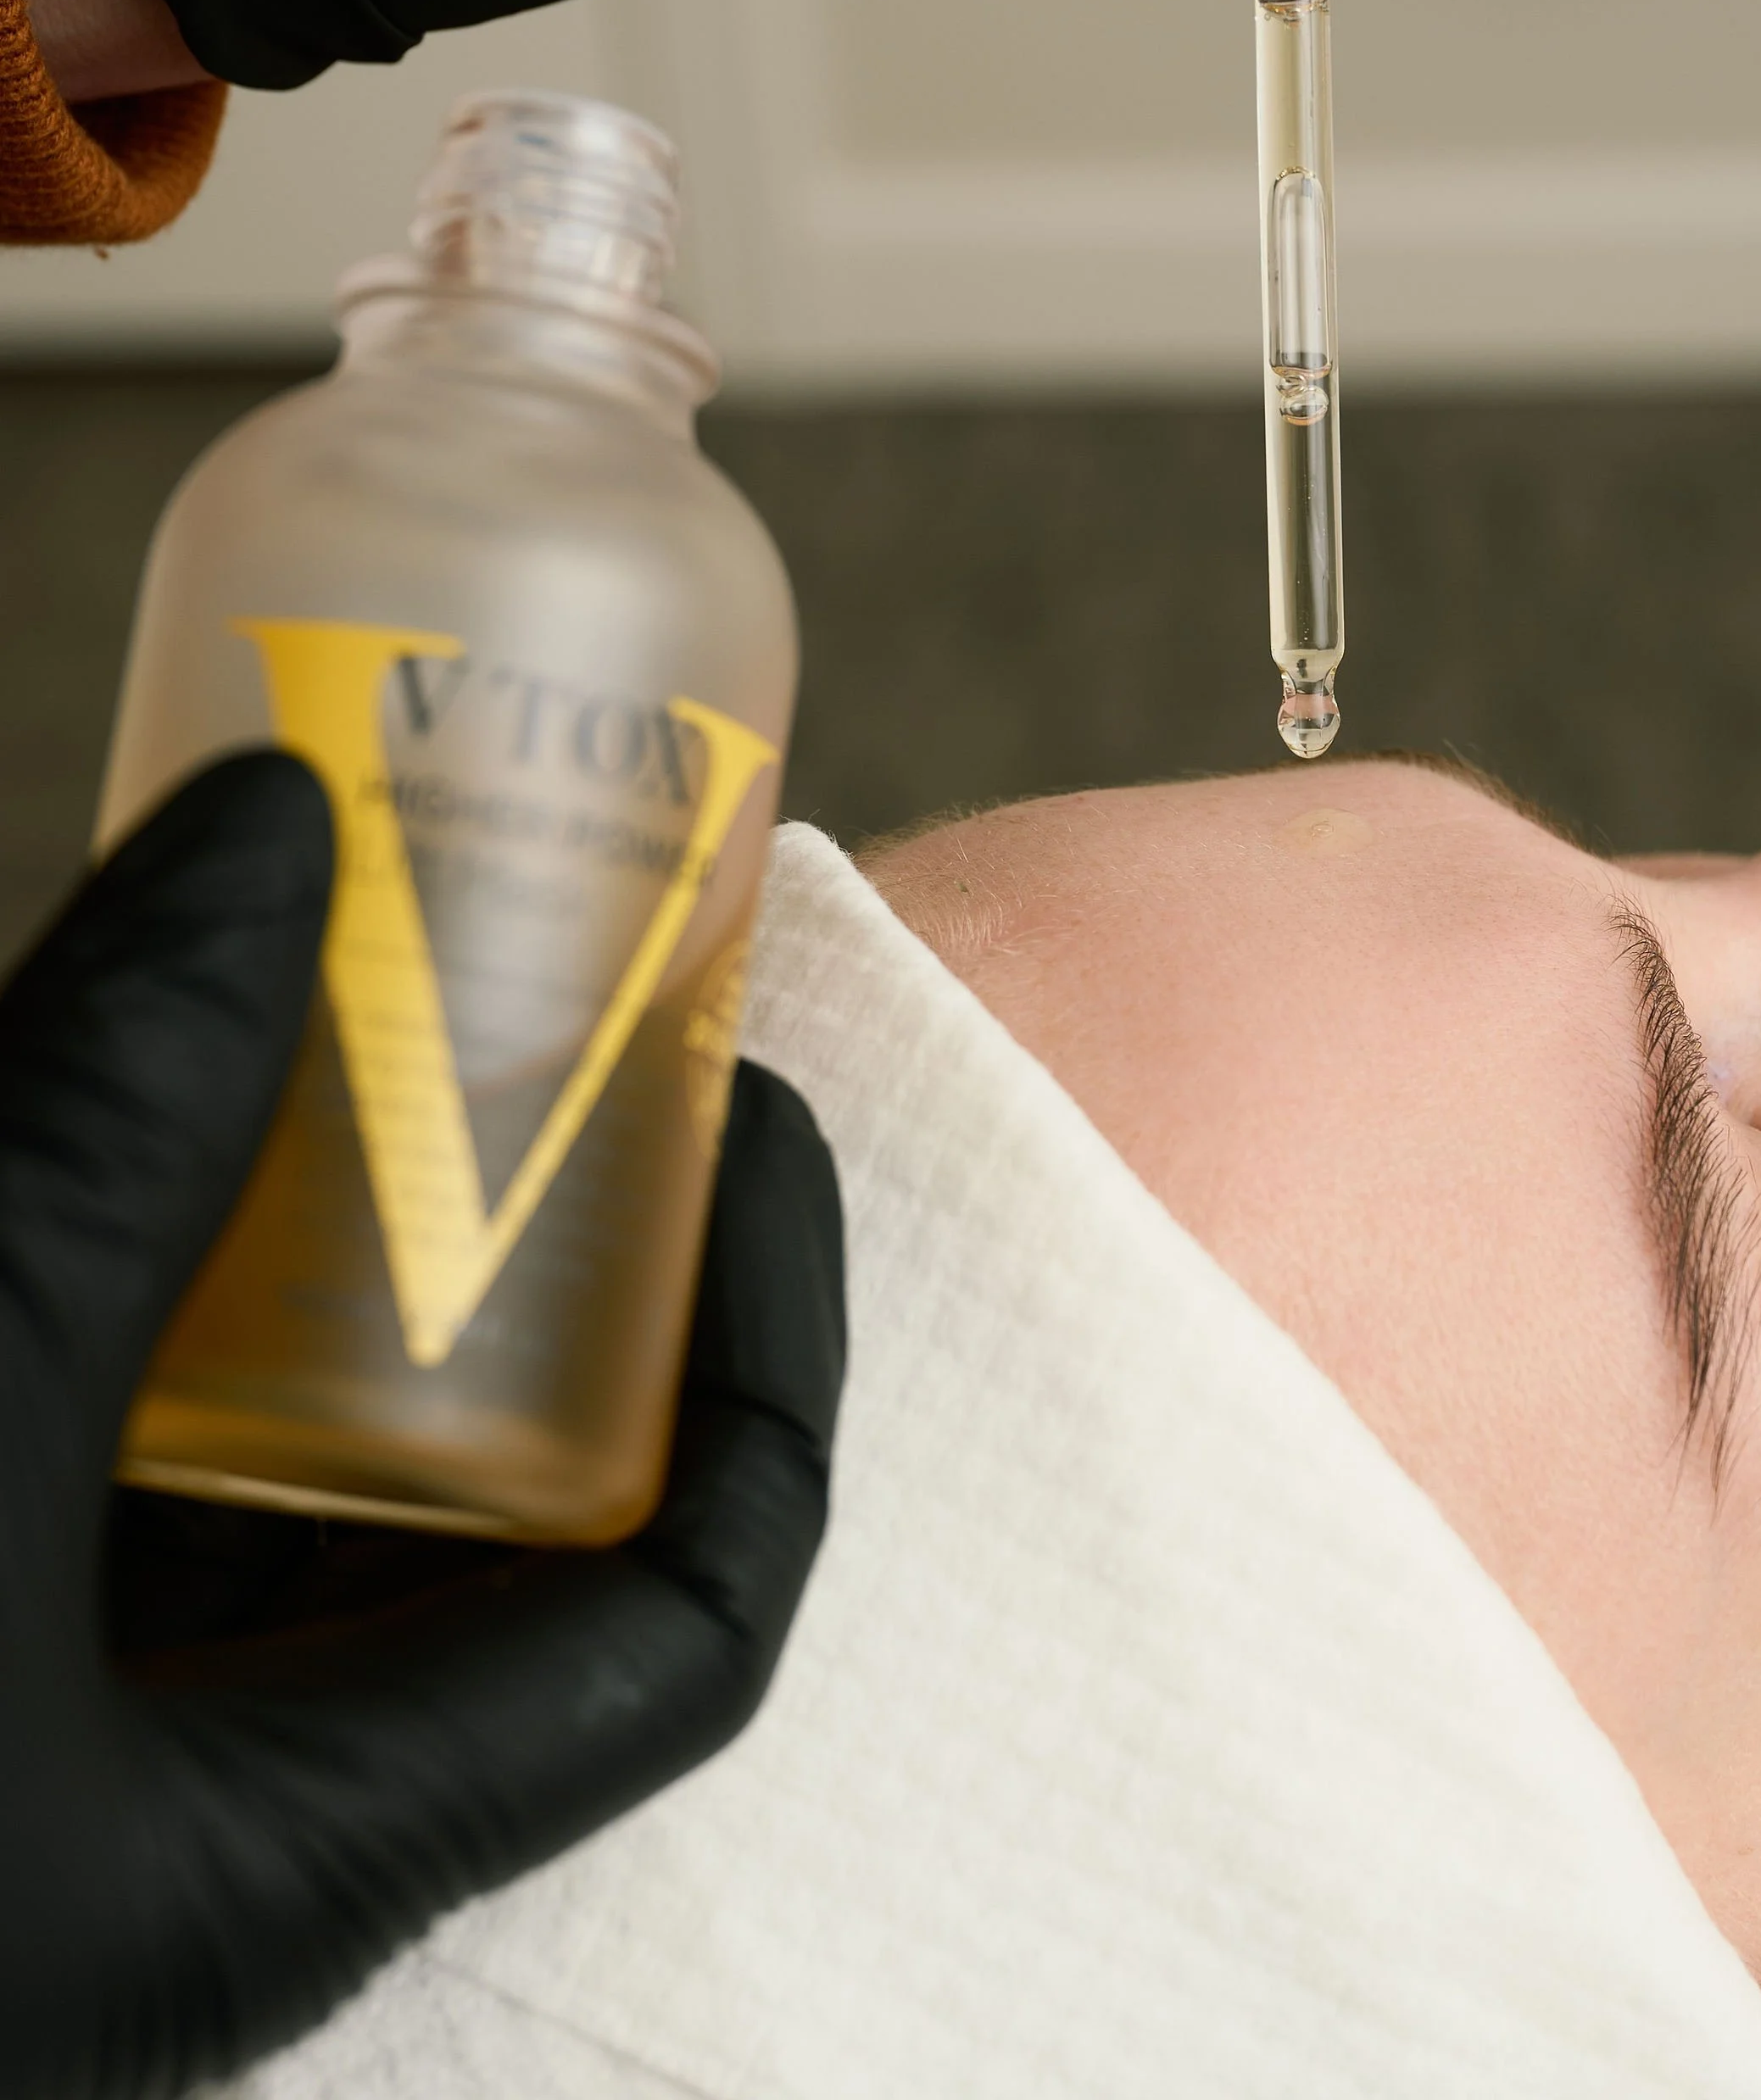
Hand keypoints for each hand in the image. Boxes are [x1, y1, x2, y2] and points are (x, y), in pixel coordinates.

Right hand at [0, 751, 844, 2099]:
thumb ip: (106, 1145)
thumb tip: (269, 821)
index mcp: (295, 1854)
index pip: (689, 1606)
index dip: (772, 1341)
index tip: (751, 1088)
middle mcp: (191, 1802)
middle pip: (466, 1492)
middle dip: (506, 1228)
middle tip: (522, 976)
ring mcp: (40, 1720)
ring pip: (233, 1444)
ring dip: (276, 1215)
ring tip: (318, 966)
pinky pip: (63, 1426)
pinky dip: (94, 1257)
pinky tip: (82, 1085)